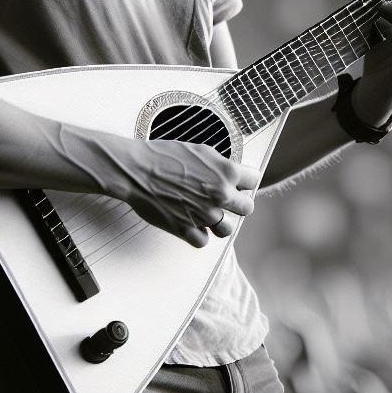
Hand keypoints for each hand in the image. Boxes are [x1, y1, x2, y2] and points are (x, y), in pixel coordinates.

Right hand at [126, 139, 259, 247]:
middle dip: (238, 203)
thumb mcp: (201, 151)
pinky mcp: (186, 229)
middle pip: (247, 208)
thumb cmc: (165, 156)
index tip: (240, 182)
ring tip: (208, 213)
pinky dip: (198, 233)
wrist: (137, 170)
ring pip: (227, 229)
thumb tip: (234, 174)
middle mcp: (220, 195)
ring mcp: (204, 214)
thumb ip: (221, 165)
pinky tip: (191, 222)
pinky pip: (203, 241)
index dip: (246, 180)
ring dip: (220, 222)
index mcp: (226, 172)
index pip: (255, 180)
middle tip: (227, 200)